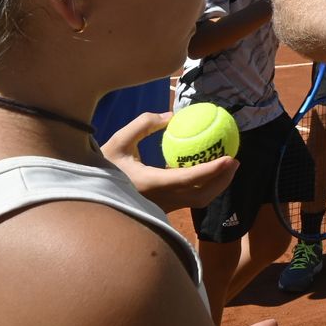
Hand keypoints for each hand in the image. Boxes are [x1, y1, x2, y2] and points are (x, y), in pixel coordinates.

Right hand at [101, 111, 237, 212]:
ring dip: (217, 185)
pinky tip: (207, 169)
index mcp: (150, 184)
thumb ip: (144, 124)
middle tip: (235, 159)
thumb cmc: (103, 166)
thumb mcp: (119, 141)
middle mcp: (160, 200)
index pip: (188, 179)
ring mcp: (162, 208)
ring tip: (227, 165)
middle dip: (223, 180)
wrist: (90, 197)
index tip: (230, 157)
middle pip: (201, 196)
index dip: (212, 170)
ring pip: (198, 201)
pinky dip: (204, 186)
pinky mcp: (163, 209)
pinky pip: (190, 199)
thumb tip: (171, 116)